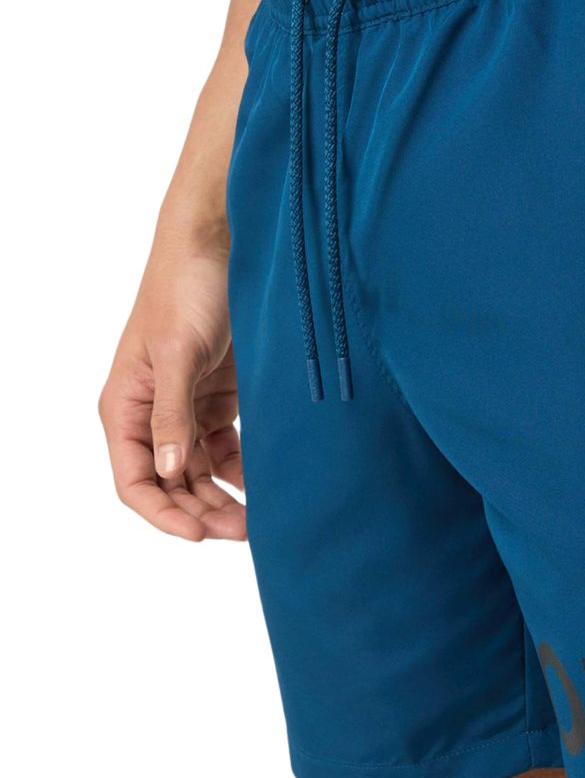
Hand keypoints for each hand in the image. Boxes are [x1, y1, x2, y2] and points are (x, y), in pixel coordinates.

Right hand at [99, 233, 245, 541]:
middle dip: (202, 511)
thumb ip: (173, 414)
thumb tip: (170, 470)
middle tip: (244, 532)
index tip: (199, 535)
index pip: (135, 480)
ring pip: (201, 471)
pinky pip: (227, 447)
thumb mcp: (178, 353)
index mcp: (124, 405)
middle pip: (172, 483)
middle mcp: (151, 412)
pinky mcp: (221, 396)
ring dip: (224, 497)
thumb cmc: (186, 287)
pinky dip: (243, 469)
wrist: (222, 242)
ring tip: (257, 520)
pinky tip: (266, 486)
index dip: (163, 513)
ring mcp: (187, 406)